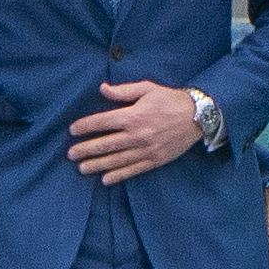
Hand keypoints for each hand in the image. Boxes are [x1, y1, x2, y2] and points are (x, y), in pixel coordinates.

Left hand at [69, 80, 203, 183]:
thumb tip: (102, 88)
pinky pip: (133, 170)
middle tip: (70, 154)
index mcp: (133, 115)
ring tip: (82, 168)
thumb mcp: (147, 88)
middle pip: (105, 144)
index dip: (85, 126)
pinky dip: (118, 175)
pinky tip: (105, 179)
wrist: (198, 116)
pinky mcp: (155, 160)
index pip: (102, 122)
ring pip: (117, 160)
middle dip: (86, 149)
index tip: (72, 130)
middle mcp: (138, 135)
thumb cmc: (170, 99)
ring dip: (97, 164)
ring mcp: (146, 150)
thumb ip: (123, 91)